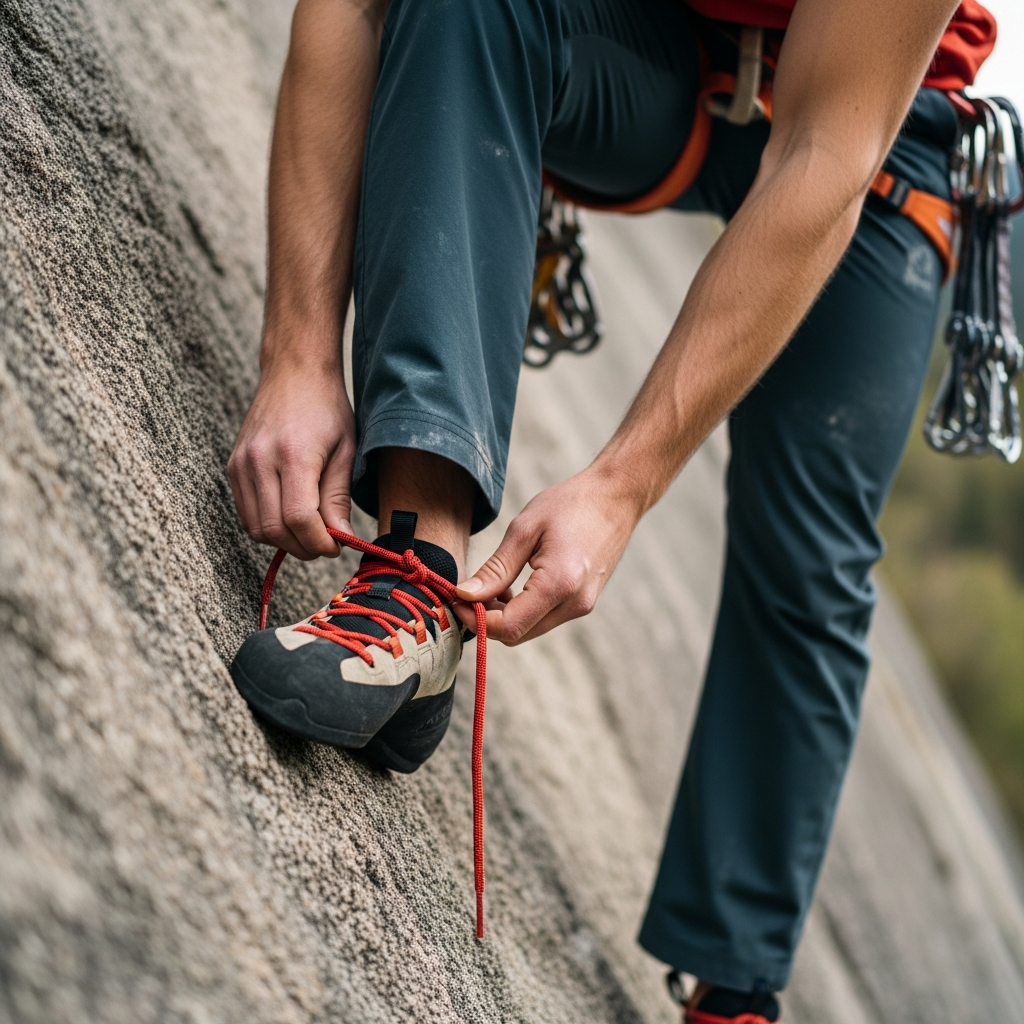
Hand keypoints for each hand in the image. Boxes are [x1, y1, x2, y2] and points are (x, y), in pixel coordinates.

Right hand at [228, 359, 354, 559]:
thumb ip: (339, 497)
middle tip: (326, 544)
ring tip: (310, 532)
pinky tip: (290, 518)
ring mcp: (241, 464)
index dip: (319, 542)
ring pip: (256, 528)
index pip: (300, 519)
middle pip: (275, 529)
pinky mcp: (233, 466)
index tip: (337, 546)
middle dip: (303, 547)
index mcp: (294, 455)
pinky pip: (245, 514)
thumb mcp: (346, 450)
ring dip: (284, 541)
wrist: (294, 372)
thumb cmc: (327, 408)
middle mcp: (260, 461)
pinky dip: (267, 526)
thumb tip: (341, 538)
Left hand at [454, 466, 641, 644]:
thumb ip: (495, 569)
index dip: (476, 619)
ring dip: (504, 616)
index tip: (456, 599)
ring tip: (492, 584)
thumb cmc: (571, 504)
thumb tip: (465, 595)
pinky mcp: (584, 602)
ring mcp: (583, 606)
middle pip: (518, 635)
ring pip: (530, 629)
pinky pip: (544, 618)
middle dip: (486, 620)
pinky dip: (522, 610)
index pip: (508, 627)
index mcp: (560, 584)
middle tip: (467, 592)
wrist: (616, 496)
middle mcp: (575, 603)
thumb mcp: (525, 529)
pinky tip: (514, 586)